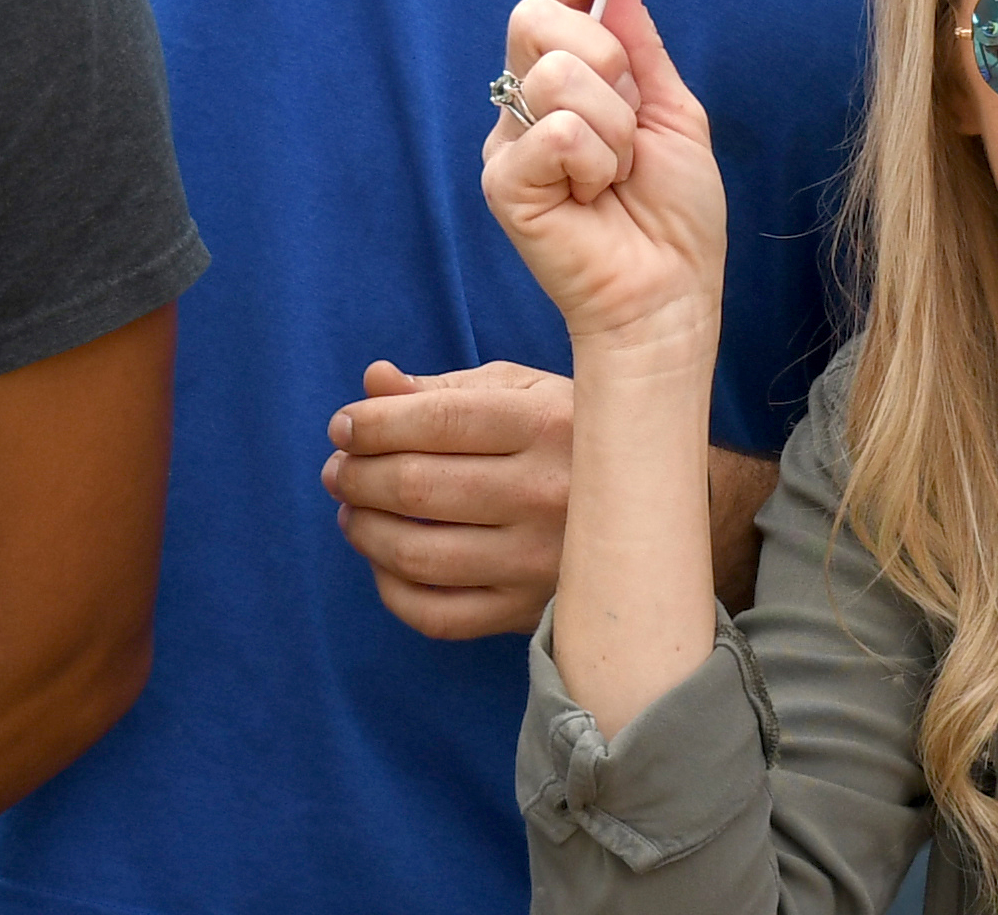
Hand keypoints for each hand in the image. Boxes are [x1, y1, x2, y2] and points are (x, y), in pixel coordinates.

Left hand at [322, 359, 574, 639]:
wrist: (659, 515)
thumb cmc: (572, 439)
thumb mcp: (524, 393)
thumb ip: (444, 389)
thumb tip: (372, 382)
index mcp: (549, 424)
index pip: (435, 421)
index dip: (371, 424)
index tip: (343, 427)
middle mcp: (549, 493)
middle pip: (417, 486)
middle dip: (356, 475)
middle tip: (338, 470)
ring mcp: (541, 561)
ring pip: (418, 554)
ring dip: (364, 531)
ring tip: (352, 511)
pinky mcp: (532, 613)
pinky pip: (438, 616)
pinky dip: (393, 590)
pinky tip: (385, 562)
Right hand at [483, 0, 727, 368]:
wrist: (670, 290)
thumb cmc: (674, 215)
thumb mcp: (674, 112)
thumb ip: (640, 44)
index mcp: (573, 78)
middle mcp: (530, 101)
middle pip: (538, 15)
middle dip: (605, 55)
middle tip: (631, 117)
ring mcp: (510, 140)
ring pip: (557, 73)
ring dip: (614, 127)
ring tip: (617, 173)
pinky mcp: (503, 181)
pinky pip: (553, 130)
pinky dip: (595, 161)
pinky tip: (594, 196)